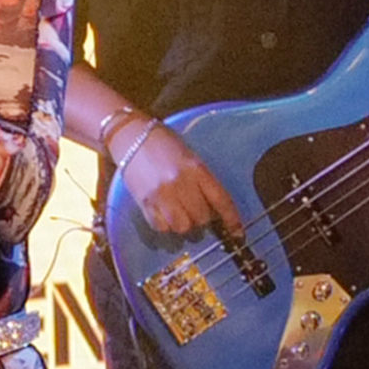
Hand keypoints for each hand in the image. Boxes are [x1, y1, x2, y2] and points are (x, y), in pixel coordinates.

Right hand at [119, 122, 246, 239]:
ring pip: (182, 227)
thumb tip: (214, 209)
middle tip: (195, 208)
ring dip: (184, 223)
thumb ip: (202, 181)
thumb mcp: (190, 157)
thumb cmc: (164, 144)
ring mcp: (161, 194)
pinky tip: (164, 213)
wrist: (131, 137)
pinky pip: (162, 227)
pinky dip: (166, 225)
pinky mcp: (145, 203)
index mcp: (196, 168)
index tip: (237, 232)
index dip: (231, 219)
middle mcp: (180, 182)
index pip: (220, 199)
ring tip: (179, 212)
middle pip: (201, 218)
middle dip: (202, 217)